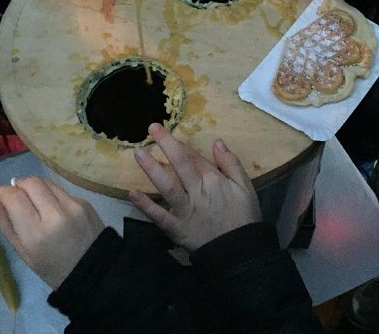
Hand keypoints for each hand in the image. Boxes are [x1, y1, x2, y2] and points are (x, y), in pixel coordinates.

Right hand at [0, 177, 104, 288]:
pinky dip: (50, 194)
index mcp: (36, 233)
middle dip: (17, 184)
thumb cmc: (53, 268)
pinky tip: (50, 206)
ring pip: (46, 182)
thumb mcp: (24, 254)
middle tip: (13, 194)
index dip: (1, 191)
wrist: (93, 271)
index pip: (13, 198)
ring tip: (30, 198)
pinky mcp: (84, 202)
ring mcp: (73, 205)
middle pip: (30, 183)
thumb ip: (7, 226)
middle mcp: (55, 214)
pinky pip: (61, 190)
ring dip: (33, 186)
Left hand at [129, 124, 260, 251]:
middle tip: (152, 127)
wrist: (240, 252)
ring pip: (167, 186)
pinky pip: (159, 216)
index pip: (194, 157)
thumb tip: (217, 142)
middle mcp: (197, 191)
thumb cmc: (243, 217)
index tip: (164, 132)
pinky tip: (132, 193)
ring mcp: (185, 210)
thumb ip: (231, 163)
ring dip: (152, 169)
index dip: (179, 144)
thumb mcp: (246, 187)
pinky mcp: (177, 229)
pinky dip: (145, 206)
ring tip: (139, 154)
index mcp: (214, 180)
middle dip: (166, 144)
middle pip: (181, 164)